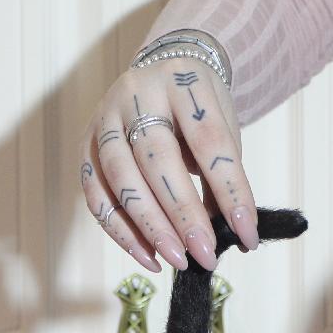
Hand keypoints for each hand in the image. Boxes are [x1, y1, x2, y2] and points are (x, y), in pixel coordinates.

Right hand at [79, 54, 257, 272]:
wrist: (161, 72)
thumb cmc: (199, 108)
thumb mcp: (222, 126)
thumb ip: (221, 174)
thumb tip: (230, 235)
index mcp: (183, 81)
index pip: (210, 141)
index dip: (230, 190)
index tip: (246, 232)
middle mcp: (137, 93)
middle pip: (158, 160)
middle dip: (184, 214)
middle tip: (206, 254)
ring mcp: (105, 117)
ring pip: (121, 178)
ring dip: (150, 227)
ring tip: (178, 260)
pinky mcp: (85, 143)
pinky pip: (95, 194)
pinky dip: (120, 231)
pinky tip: (149, 257)